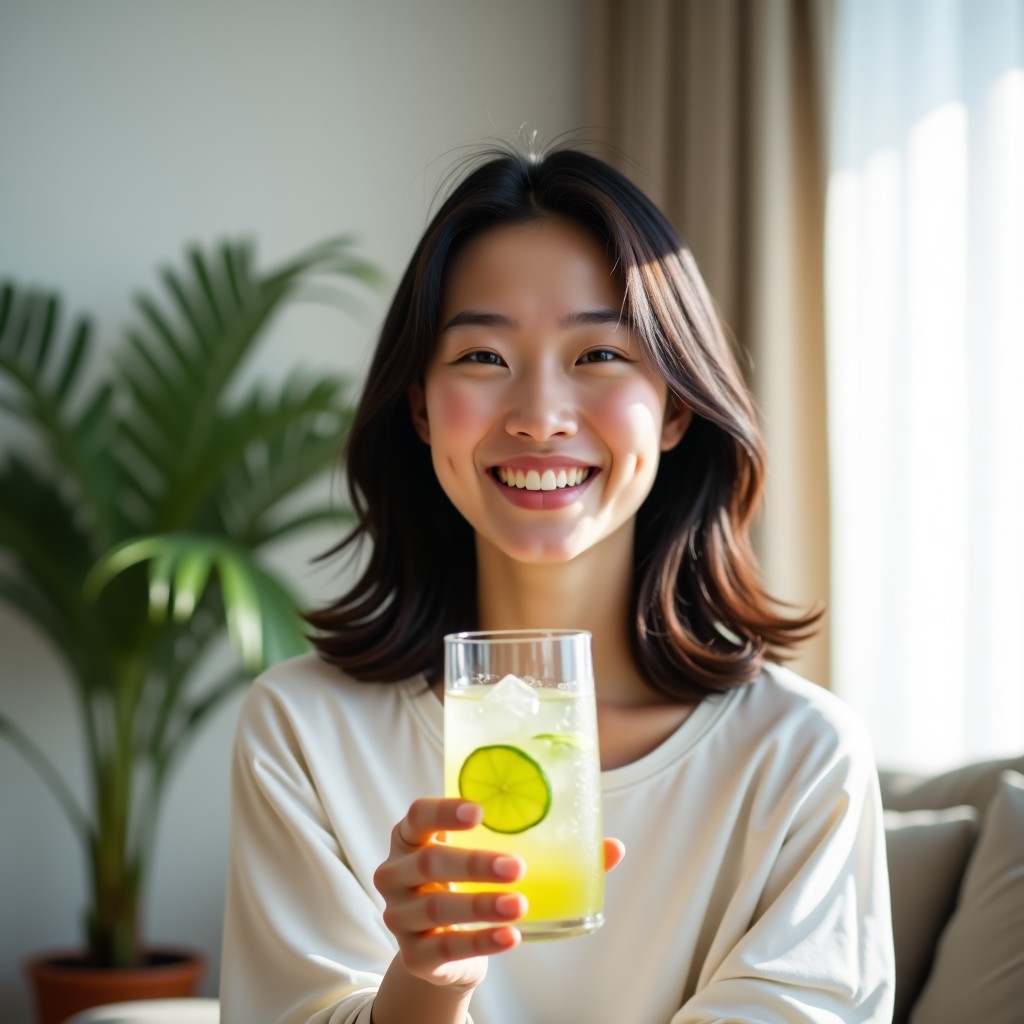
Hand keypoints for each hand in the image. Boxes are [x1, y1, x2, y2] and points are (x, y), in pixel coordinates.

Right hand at [372, 798, 526, 990]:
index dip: (445, 812)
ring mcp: (398, 917)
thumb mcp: (456, 854)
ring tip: (518, 904)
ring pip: (437, 908)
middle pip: (428, 863)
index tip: (479, 812)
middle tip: (516, 867)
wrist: (437, 945)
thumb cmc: (450, 883)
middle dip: (474, 864)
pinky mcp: (412, 955)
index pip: (418, 817)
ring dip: (481, 906)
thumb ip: (478, 835)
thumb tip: (527, 820)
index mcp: (406, 840)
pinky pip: (446, 948)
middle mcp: (393, 876)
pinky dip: (481, 942)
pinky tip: (509, 935)